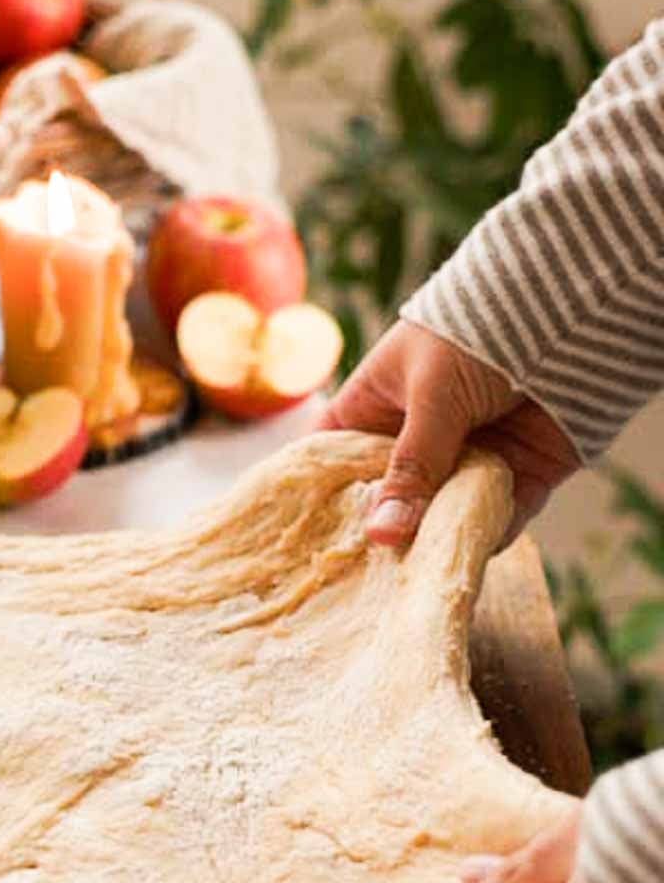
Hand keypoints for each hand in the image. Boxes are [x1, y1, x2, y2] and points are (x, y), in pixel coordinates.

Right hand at [320, 320, 579, 545]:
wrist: (572, 310)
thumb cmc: (478, 331)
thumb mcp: (433, 395)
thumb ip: (412, 466)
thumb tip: (382, 535)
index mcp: (376, 409)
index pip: (332, 459)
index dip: (320, 497)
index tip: (309, 540)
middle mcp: (416, 441)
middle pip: (387, 503)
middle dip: (383, 534)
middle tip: (371, 572)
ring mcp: (466, 460)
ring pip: (442, 518)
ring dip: (438, 540)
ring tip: (427, 564)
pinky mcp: (517, 476)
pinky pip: (497, 519)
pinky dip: (489, 535)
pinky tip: (476, 544)